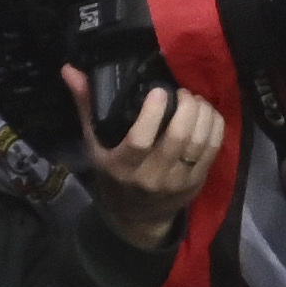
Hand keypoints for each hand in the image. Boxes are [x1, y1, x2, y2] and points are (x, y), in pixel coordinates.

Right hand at [70, 66, 228, 247]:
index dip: (153, 112)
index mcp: (122, 166)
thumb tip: (71, 70)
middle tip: (183, 93)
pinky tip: (208, 114)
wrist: (135, 216)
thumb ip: (87, 106)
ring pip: (199, 142)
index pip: (140, 139)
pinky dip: (215, 125)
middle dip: (186, 107)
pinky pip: (213, 149)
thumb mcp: (95, 144)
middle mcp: (151, 176)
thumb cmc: (113, 173)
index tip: (160, 90)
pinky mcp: (196, 181)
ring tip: (195, 100)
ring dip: (203, 113)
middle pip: (177, 137)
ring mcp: (176, 180)